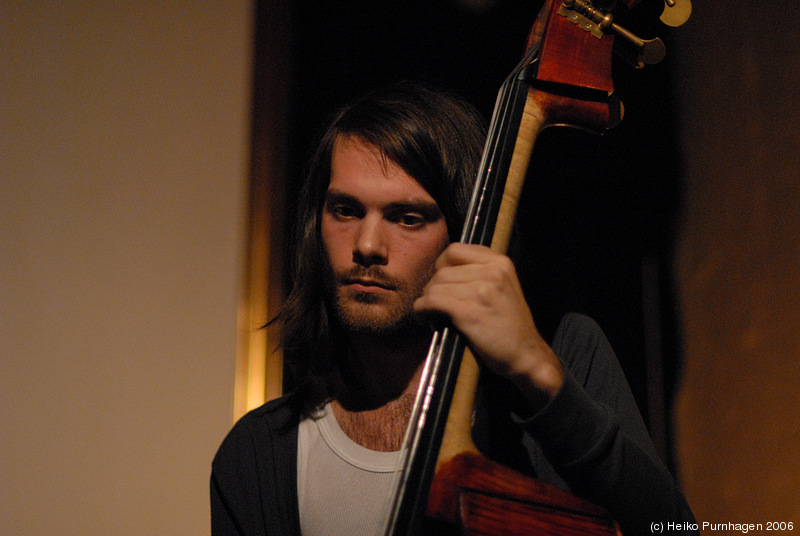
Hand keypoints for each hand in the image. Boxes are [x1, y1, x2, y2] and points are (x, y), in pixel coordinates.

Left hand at [413, 243, 563, 407]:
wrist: (526, 354)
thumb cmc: (510, 324)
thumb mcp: (504, 286)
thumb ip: (480, 272)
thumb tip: (443, 270)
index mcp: (500, 262)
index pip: (455, 250)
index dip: (442, 265)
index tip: (442, 282)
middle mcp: (492, 272)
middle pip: (442, 270)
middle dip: (433, 288)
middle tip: (436, 305)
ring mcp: (481, 291)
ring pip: (435, 286)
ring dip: (427, 301)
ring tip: (434, 315)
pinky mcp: (469, 312)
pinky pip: (432, 302)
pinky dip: (422, 310)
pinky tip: (426, 318)